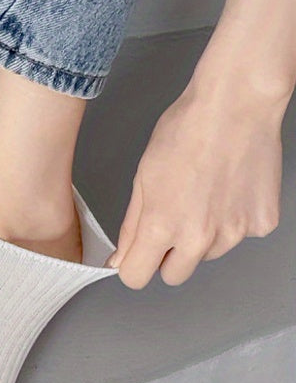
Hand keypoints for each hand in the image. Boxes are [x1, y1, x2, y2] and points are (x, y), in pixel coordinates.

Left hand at [108, 70, 285, 288]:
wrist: (235, 107)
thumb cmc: (187, 131)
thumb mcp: (143, 178)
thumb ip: (132, 225)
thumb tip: (121, 257)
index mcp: (163, 225)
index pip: (136, 276)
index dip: (131, 266)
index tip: (133, 257)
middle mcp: (200, 238)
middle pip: (174, 275)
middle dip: (166, 257)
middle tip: (170, 221)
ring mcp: (235, 233)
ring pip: (207, 254)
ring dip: (201, 236)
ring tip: (202, 193)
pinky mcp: (262, 224)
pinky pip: (238, 235)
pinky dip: (232, 219)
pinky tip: (228, 189)